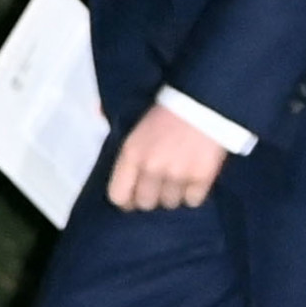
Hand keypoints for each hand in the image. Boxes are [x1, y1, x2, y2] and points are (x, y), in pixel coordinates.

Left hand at [106, 104, 227, 212]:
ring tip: (177, 179)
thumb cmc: (167, 112)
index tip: (132, 198)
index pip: (118, 195)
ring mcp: (177, 174)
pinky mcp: (201, 178)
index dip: (125, 200)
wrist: (203, 102)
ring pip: (170, 203)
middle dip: (151, 197)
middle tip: (158, 186)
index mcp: (131, 153)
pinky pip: (192, 201)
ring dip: (172, 195)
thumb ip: (121, 139)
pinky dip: (193, 193)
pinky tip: (193, 179)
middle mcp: (151, 167)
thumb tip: (102, 129)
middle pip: (145, 203)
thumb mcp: (136, 123)